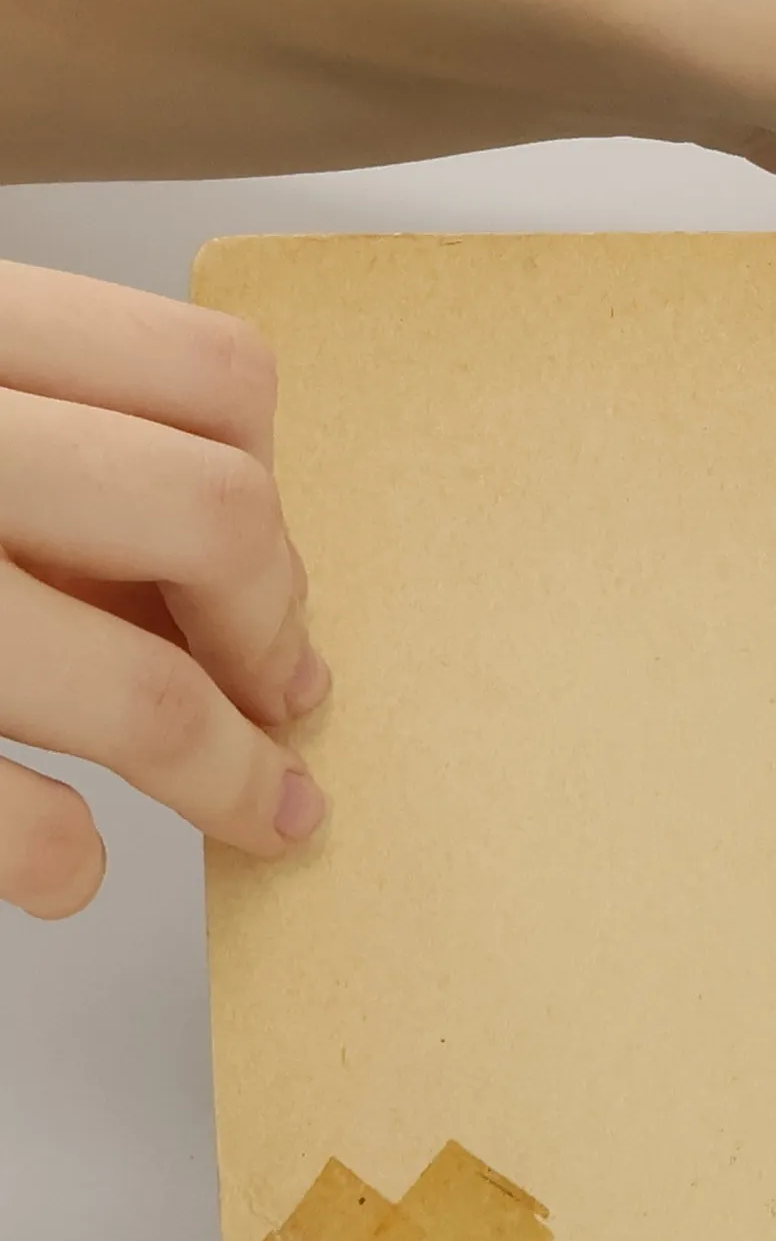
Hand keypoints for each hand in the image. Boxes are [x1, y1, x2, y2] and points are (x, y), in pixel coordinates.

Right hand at [0, 262, 327, 918]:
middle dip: (273, 632)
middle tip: (284, 698)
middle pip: (215, 518)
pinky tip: (69, 863)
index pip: (214, 377)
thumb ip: (76, 454)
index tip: (272, 576)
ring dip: (224, 773)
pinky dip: (58, 860)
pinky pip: (15, 817)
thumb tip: (250, 580)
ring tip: (259, 812)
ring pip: (142, 690)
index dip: (275, 491)